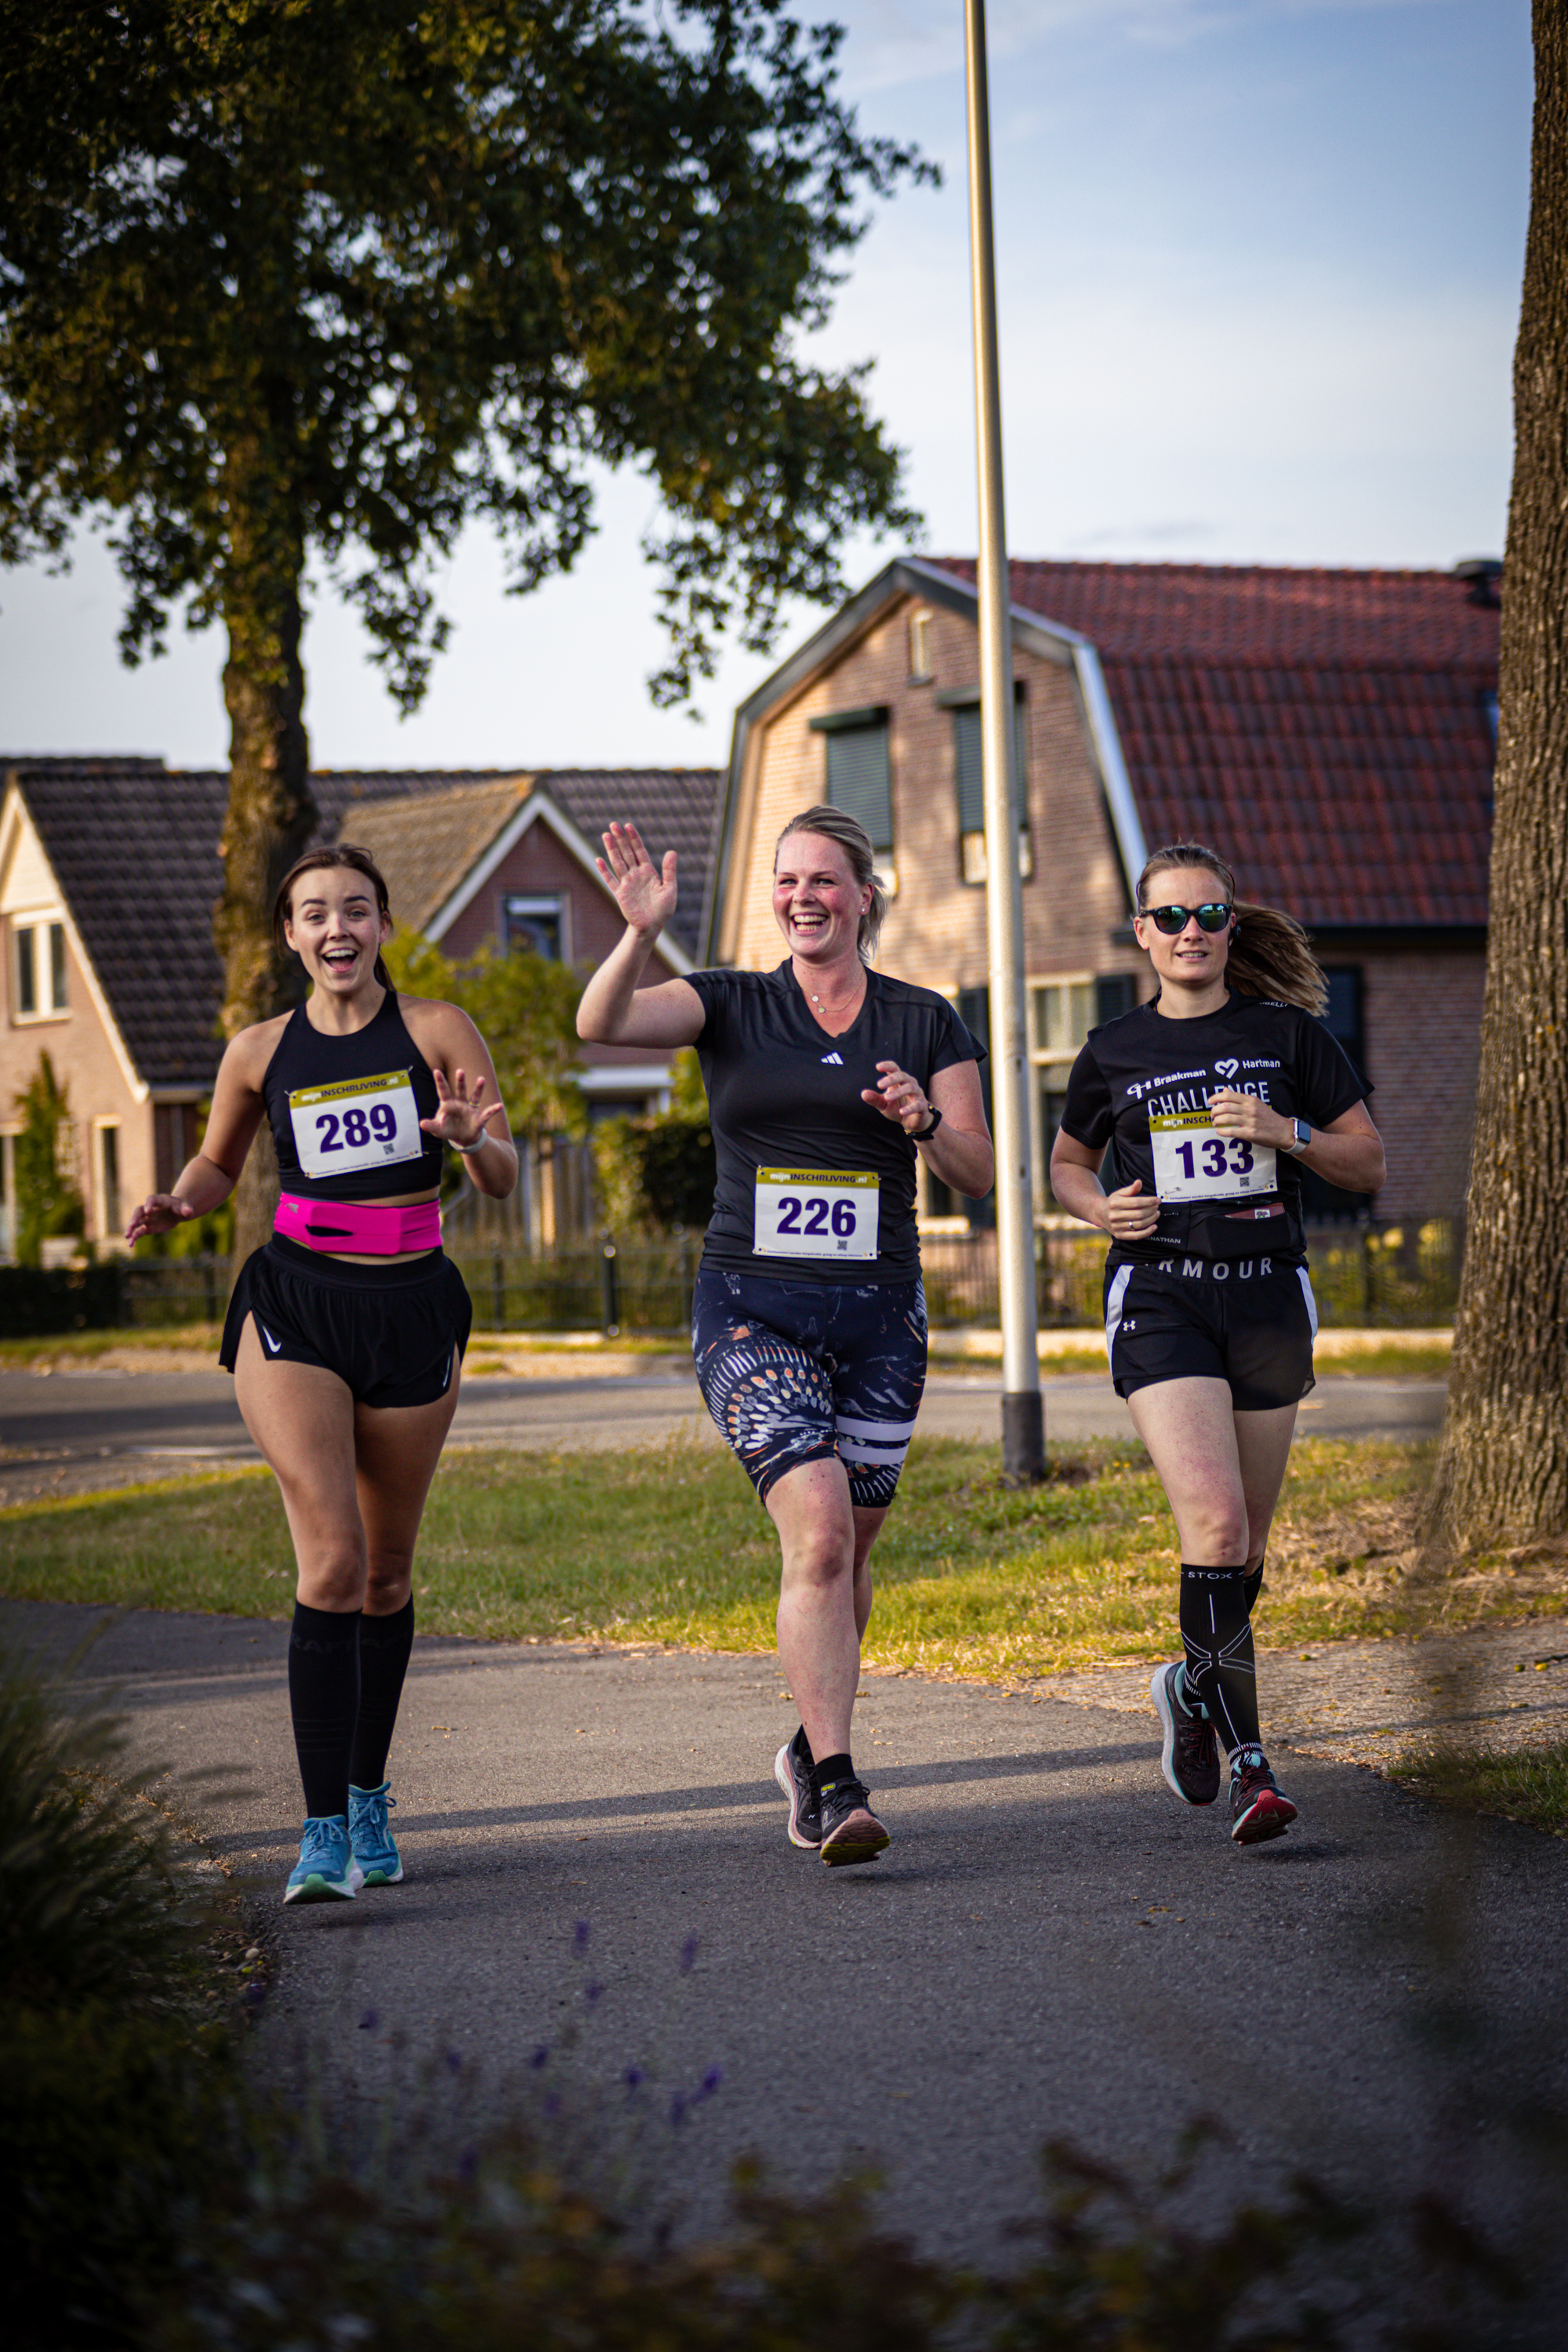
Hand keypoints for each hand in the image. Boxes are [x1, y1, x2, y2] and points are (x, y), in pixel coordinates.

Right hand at [125, 1193, 193, 1245]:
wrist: (179, 1212)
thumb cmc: (182, 1207)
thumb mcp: (186, 1207)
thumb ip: (186, 1209)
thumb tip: (188, 1212)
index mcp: (160, 1201)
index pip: (151, 1200)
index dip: (149, 1204)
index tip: (148, 1211)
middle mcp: (150, 1208)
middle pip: (139, 1211)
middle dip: (135, 1217)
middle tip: (132, 1225)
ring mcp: (148, 1218)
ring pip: (136, 1222)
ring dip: (131, 1228)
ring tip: (127, 1236)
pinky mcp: (148, 1227)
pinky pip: (139, 1232)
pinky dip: (134, 1238)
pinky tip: (130, 1245)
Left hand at [421, 1068, 507, 1151]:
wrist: (462, 1138)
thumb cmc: (448, 1130)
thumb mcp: (438, 1129)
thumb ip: (431, 1126)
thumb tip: (421, 1124)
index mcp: (448, 1104)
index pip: (443, 1091)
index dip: (440, 1082)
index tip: (436, 1071)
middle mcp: (460, 1103)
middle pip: (460, 1090)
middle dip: (460, 1081)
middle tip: (460, 1071)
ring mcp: (470, 1109)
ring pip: (474, 1097)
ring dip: (478, 1088)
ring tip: (481, 1079)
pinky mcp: (479, 1118)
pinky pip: (487, 1113)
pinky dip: (493, 1110)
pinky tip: (499, 1106)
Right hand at [595, 821, 677, 938]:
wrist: (652, 926)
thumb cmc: (663, 909)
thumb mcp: (670, 889)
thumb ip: (669, 871)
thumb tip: (672, 852)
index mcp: (648, 871)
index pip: (639, 850)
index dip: (634, 838)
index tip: (628, 826)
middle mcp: (636, 874)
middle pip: (626, 853)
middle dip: (620, 839)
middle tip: (613, 824)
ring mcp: (627, 883)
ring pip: (617, 862)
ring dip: (611, 849)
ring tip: (606, 835)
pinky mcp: (620, 894)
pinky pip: (610, 880)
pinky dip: (604, 871)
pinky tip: (598, 859)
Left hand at [861, 1061, 931, 1135]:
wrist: (912, 1121)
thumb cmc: (897, 1108)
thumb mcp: (884, 1104)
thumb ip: (875, 1099)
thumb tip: (863, 1093)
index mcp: (900, 1081)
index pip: (894, 1069)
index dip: (887, 1066)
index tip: (877, 1067)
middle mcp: (910, 1084)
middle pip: (902, 1076)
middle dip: (891, 1079)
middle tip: (879, 1085)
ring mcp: (917, 1094)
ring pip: (910, 1088)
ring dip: (898, 1092)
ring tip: (887, 1098)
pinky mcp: (922, 1106)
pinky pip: (918, 1105)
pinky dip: (910, 1108)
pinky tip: (902, 1112)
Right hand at [1102, 1178, 1160, 1240]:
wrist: (1100, 1214)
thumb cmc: (1113, 1203)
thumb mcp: (1119, 1193)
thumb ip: (1131, 1189)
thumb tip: (1139, 1182)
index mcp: (1115, 1203)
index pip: (1136, 1202)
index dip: (1150, 1201)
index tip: (1158, 1200)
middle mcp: (1114, 1216)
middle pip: (1139, 1214)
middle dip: (1151, 1210)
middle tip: (1157, 1208)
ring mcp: (1116, 1227)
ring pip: (1139, 1225)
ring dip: (1151, 1220)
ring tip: (1156, 1214)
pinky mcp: (1119, 1235)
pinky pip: (1136, 1236)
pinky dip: (1147, 1232)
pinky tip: (1154, 1227)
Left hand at [1207, 1088, 1292, 1148]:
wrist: (1283, 1131)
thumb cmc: (1268, 1117)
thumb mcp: (1256, 1103)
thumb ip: (1240, 1098)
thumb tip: (1225, 1090)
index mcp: (1250, 1100)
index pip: (1228, 1095)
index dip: (1215, 1098)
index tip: (1210, 1102)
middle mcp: (1250, 1109)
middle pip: (1224, 1107)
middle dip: (1214, 1111)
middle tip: (1212, 1115)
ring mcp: (1250, 1121)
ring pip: (1226, 1118)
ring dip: (1216, 1121)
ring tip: (1215, 1123)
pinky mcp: (1250, 1133)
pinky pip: (1231, 1132)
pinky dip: (1222, 1131)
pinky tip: (1219, 1131)